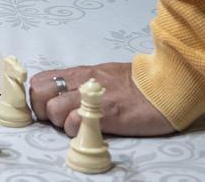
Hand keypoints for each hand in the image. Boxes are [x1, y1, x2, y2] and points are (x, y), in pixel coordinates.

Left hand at [29, 61, 174, 136]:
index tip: (47, 107)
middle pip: (39, 94)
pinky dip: (76, 131)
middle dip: (42, 110)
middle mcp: (81, 82)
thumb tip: (62, 93)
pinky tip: (90, 131)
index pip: (40, 81)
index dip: (38, 97)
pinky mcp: (105, 115)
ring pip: (53, 110)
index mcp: (80, 73)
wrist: (167, 87)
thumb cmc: (137, 83)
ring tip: (76, 125)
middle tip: (58, 119)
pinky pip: (75, 123)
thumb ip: (82, 83)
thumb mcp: (103, 75)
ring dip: (59, 123)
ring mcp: (92, 98)